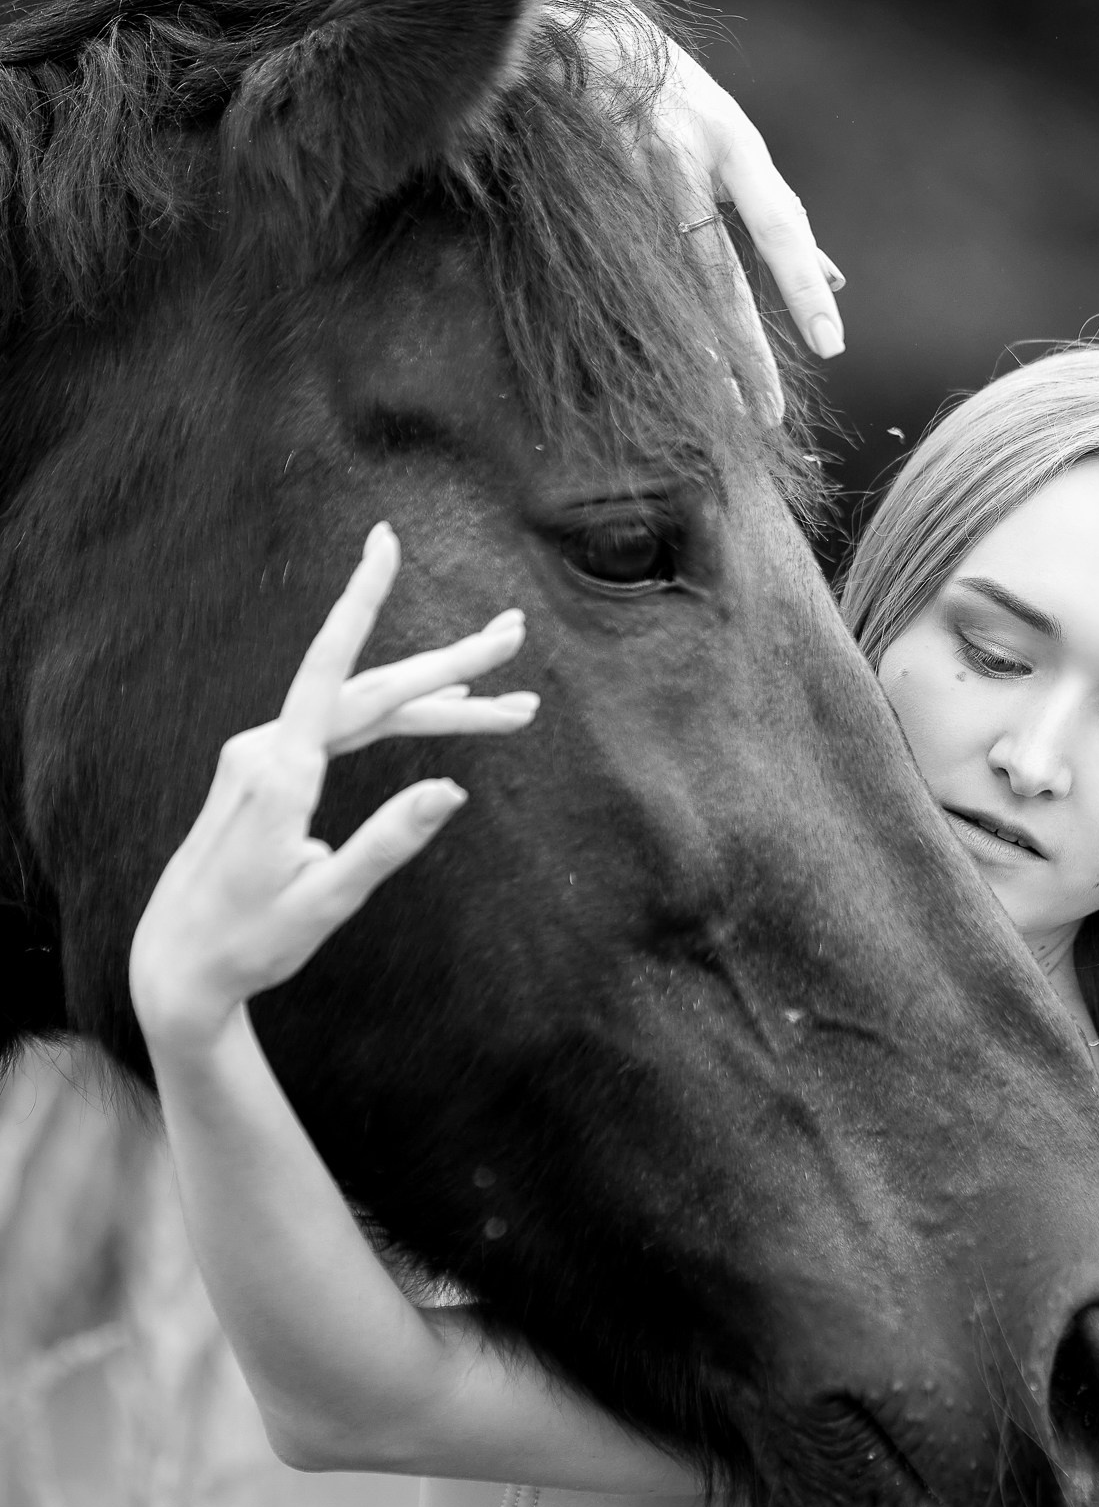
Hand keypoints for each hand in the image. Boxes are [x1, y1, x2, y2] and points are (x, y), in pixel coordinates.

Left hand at [130, 525, 534, 1051]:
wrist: (175, 964)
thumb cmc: (248, 943)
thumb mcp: (325, 904)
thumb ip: (386, 844)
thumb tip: (451, 791)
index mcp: (280, 775)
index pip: (331, 669)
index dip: (361, 600)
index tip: (384, 542)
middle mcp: (267, 750)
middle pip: (372, 691)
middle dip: (452, 667)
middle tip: (515, 636)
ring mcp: (264, 756)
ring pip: (364, 712)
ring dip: (436, 703)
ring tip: (511, 701)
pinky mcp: (267, 771)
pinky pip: (343, 729)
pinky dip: (397, 720)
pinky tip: (440, 709)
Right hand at [572, 7, 844, 419]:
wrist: (573, 26)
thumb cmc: (673, 94)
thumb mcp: (734, 138)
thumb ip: (777, 209)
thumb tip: (834, 278)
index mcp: (732, 141)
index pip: (779, 225)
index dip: (802, 287)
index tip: (832, 343)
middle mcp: (682, 156)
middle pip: (717, 271)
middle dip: (744, 347)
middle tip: (767, 413)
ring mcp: (622, 171)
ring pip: (660, 277)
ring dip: (688, 344)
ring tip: (713, 401)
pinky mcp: (574, 183)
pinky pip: (610, 265)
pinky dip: (633, 314)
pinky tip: (646, 363)